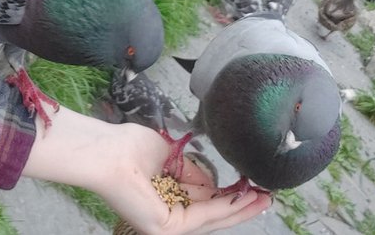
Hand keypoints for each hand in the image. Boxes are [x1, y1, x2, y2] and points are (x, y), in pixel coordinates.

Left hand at [92, 124, 271, 233]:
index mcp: (164, 197)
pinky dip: (227, 208)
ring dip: (240, 209)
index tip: (250, 185)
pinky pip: (204, 217)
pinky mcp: (168, 227)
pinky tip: (246, 198)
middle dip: (240, 206)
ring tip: (264, 198)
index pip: (201, 201)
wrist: (108, 153)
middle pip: (211, 214)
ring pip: (212, 219)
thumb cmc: (128, 148)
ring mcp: (167, 224)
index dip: (226, 195)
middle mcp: (166, 214)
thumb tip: (213, 183)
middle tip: (266, 197)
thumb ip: (191, 173)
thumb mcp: (170, 157)